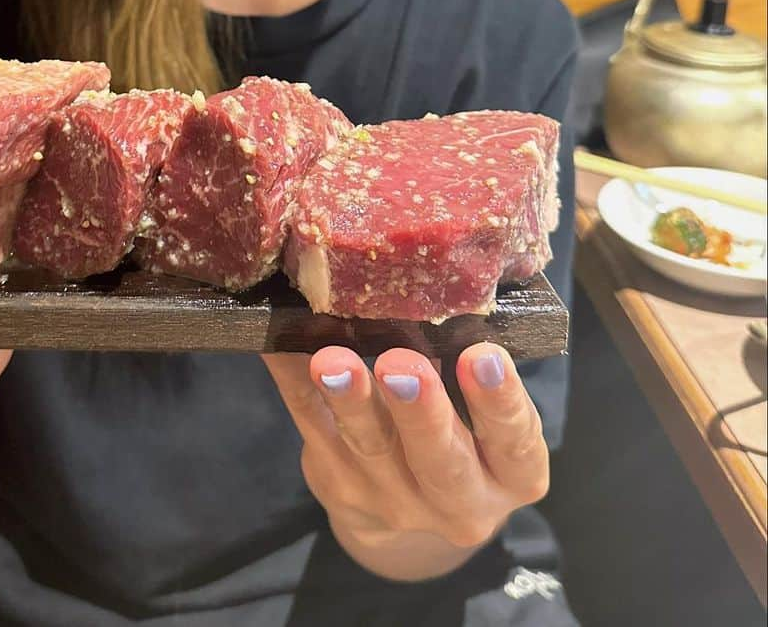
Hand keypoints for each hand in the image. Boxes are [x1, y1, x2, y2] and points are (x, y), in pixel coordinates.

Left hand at [262, 344, 547, 574]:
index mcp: (512, 475)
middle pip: (440, 460)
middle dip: (419, 411)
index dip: (500, 401)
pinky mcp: (337, 484)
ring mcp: (394, 501)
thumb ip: (470, 363)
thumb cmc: (464, 431)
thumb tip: (444, 282)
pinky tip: (281, 343)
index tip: (483, 354)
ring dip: (350, 401)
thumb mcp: (485, 413)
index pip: (515, 442)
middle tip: (400, 366)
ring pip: (369, 447)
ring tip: (332, 361)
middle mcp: (459, 500)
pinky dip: (294, 380)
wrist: (409, 514)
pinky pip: (311, 424)